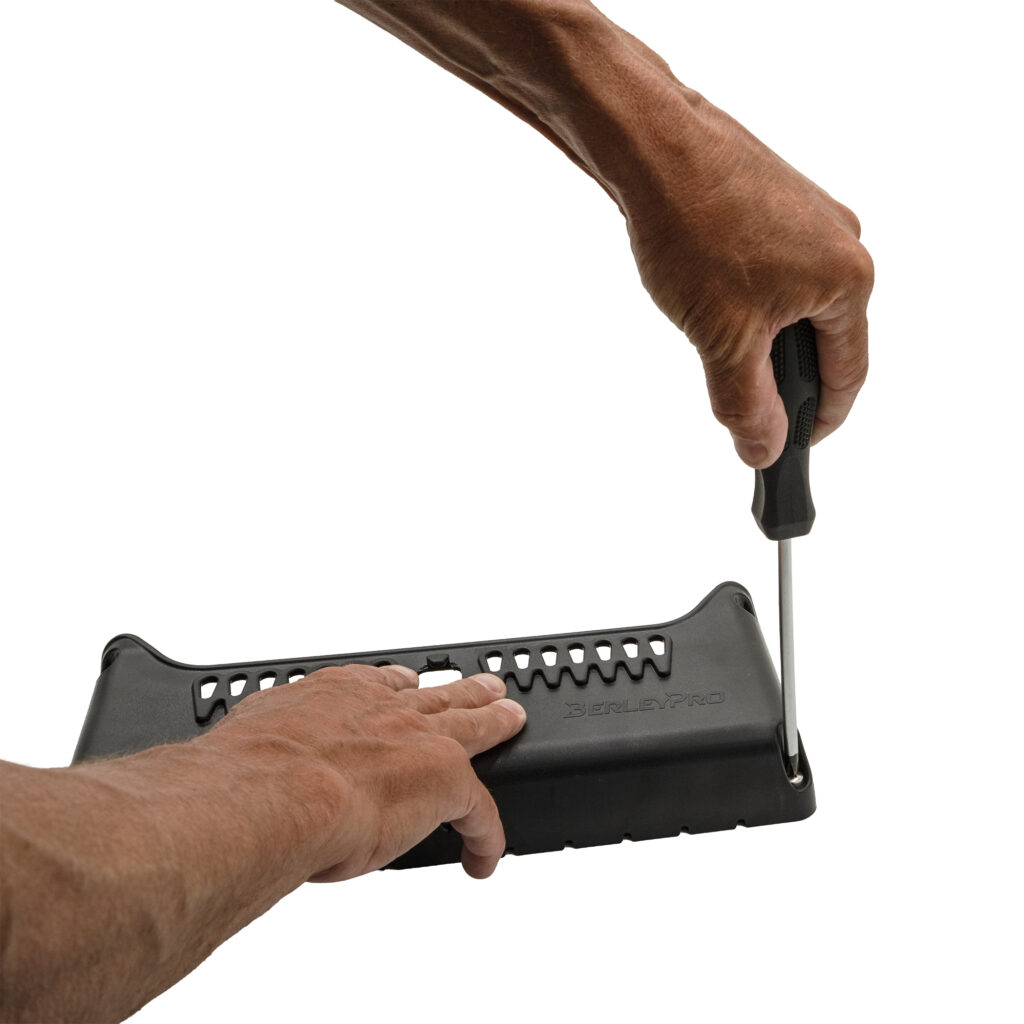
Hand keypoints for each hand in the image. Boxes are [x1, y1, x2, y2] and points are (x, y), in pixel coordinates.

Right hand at [208, 663, 525, 878]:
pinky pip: (481, 813)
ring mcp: (422, 741)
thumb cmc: (249, 775)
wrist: (274, 795)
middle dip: (463, 691)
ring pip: (473, 727)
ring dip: (494, 724)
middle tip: (487, 687)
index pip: (380, 683)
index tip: (408, 684)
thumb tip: (250, 776)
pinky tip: (486, 856)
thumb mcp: (256, 742)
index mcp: (337, 697)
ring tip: (511, 720)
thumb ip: (268, 750)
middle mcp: (385, 710)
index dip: (400, 686)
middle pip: (438, 694)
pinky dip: (485, 836)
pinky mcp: (449, 783)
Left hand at [622, 90, 873, 466]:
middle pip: (823, 341)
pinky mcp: (777, 205)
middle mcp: (841, 244)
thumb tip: (763, 448)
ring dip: (762, 340)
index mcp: (847, 279)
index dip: (820, 420)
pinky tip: (710, 301)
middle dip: (784, 379)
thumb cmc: (693, 225)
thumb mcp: (723, 339)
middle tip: (744, 405)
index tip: (795, 446)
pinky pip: (775, 274)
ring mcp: (811, 219)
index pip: (848, 373)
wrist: (652, 146)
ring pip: (794, 308)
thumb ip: (747, 405)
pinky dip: (749, 303)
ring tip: (716, 343)